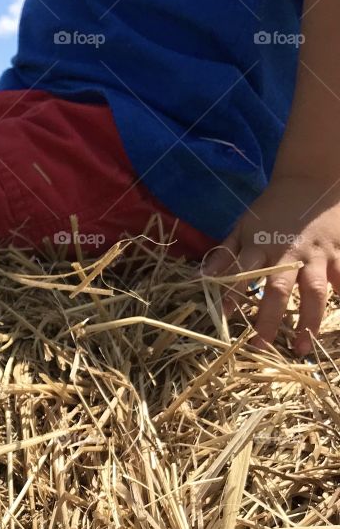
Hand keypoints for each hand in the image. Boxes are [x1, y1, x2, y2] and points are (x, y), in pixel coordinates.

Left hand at [201, 175, 339, 354]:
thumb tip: (201, 278)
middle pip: (278, 290)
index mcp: (261, 246)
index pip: (242, 273)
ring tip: (302, 349)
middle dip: (270, 320)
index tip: (223, 316)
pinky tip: (338, 322)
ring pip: (315, 292)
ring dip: (308, 322)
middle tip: (260, 347)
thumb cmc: (272, 209)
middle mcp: (289, 253)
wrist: (312, 179)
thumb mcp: (243, 226)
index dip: (231, 294)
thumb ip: (225, 254)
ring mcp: (317, 255)